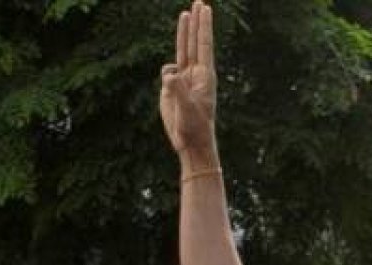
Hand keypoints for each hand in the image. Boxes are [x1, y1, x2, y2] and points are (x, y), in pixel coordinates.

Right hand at [160, 2, 218, 165]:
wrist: (190, 143)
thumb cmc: (195, 127)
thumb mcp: (187, 109)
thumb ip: (178, 89)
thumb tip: (169, 72)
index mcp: (204, 76)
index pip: (203, 45)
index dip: (203, 26)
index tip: (205, 9)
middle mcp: (196, 74)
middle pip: (195, 41)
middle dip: (196, 22)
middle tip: (199, 2)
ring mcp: (184, 79)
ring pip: (182, 50)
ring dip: (184, 33)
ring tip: (185, 15)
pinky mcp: (172, 87)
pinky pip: (167, 72)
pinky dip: (166, 73)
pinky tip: (170, 88)